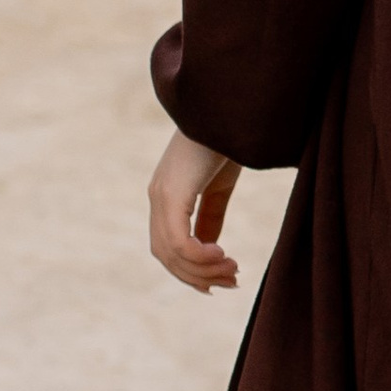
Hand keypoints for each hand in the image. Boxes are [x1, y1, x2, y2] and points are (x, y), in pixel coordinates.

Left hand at [149, 128, 243, 290]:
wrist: (227, 108)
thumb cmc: (227, 139)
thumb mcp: (219, 185)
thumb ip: (211, 215)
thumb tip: (210, 247)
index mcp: (167, 194)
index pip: (167, 246)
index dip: (190, 270)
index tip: (220, 282)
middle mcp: (157, 197)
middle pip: (165, 255)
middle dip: (198, 275)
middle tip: (231, 281)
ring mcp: (161, 195)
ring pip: (170, 253)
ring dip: (202, 269)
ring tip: (232, 270)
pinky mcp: (171, 194)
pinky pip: (178, 241)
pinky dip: (198, 256)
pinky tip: (221, 255)